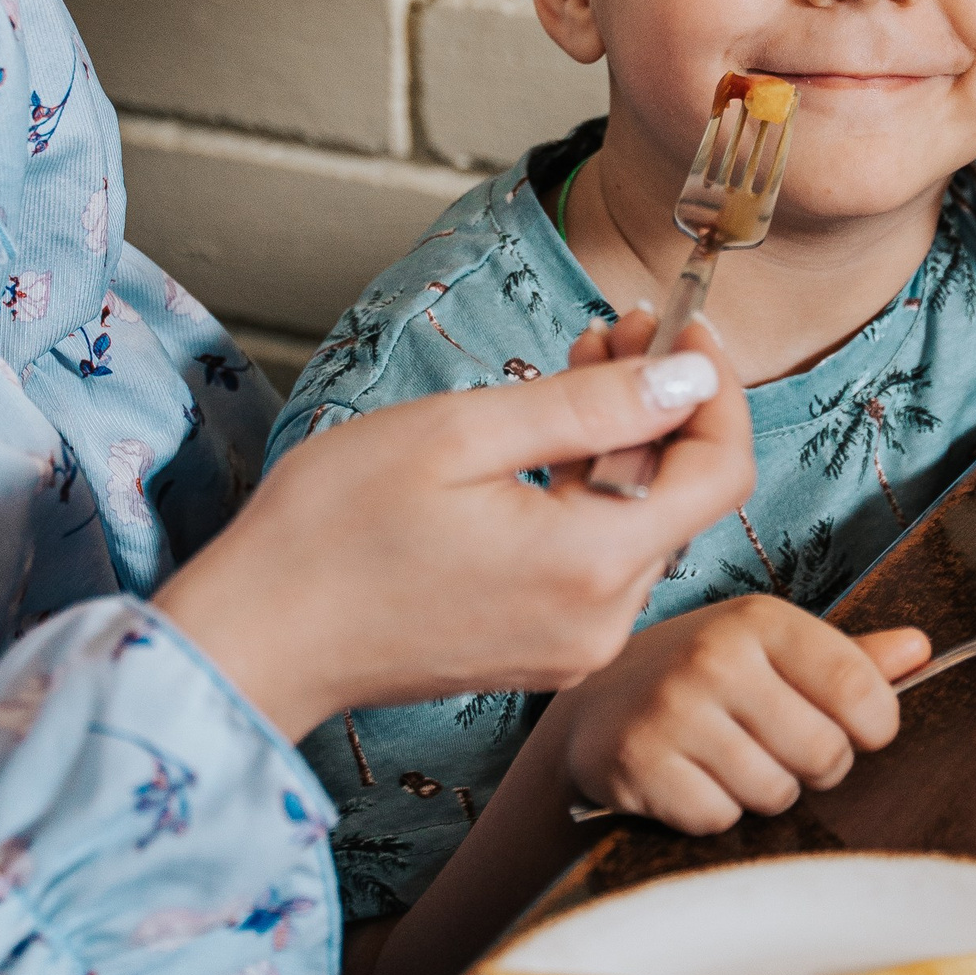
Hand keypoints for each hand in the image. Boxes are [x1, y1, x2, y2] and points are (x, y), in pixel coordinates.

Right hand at [159, 327, 754, 737]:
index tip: (680, 325)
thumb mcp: (461, 434)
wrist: (253, 642)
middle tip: (616, 326)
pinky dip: (590, 491)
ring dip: (624, 440)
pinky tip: (545, 441)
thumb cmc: (331, 532)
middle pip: (684, 495)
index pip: (721, 471)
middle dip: (665, 402)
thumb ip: (590, 406)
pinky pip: (597, 559)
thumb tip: (689, 375)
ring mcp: (572, 644)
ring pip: (641, 524)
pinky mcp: (541, 649)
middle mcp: (601, 620)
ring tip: (575, 365)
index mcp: (591, 565)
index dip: (716, 388)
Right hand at [558, 593, 928, 831]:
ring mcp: (673, 710)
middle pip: (824, 752)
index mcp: (762, 621)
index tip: (856, 730)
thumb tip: (922, 649)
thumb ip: (848, 658)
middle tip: (780, 750)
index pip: (859, 687)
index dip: (874, 726)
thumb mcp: (772, 651)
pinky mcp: (639, 762)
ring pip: (773, 792)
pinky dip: (712, 812)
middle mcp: (716, 657)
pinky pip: (718, 818)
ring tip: (731, 763)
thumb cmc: (704, 677)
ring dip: (762, 793)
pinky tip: (691, 780)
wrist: (595, 704)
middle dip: (814, 767)